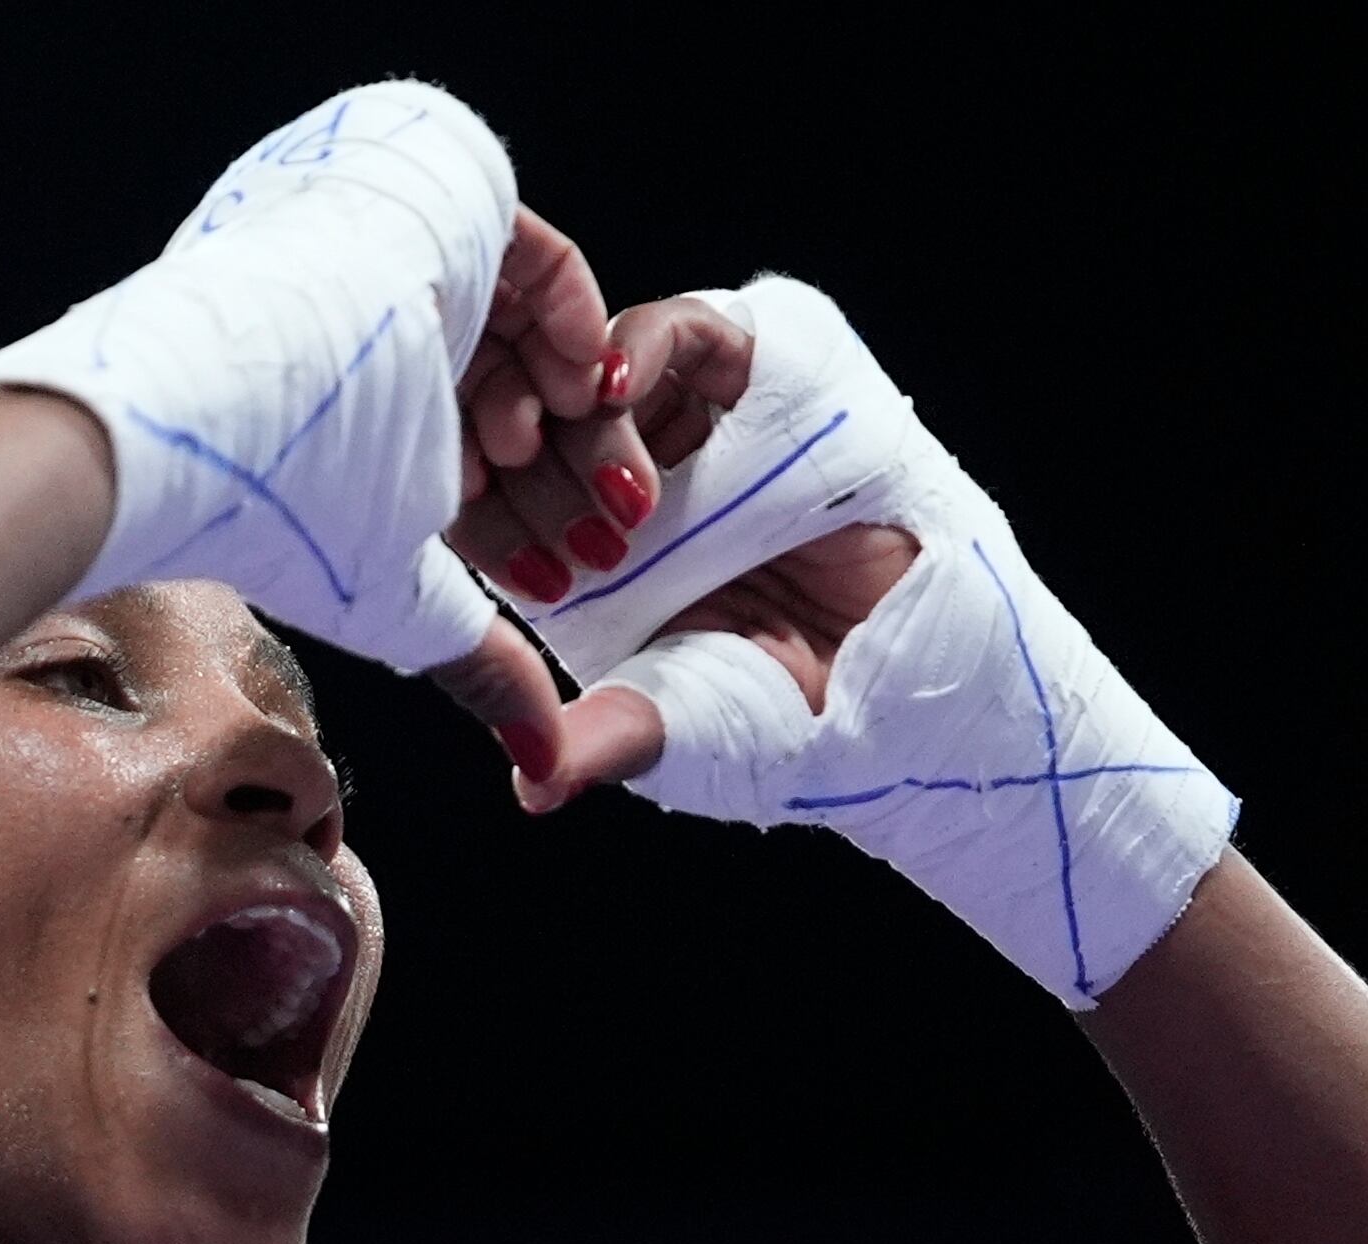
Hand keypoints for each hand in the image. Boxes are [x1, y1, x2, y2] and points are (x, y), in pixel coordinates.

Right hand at [0, 84, 617, 781]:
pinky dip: (571, 333)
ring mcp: (402, 268)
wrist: (206, 394)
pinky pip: (538, 267)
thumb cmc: (278, 498)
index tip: (574, 584)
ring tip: (598, 485)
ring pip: (530, 347)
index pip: (472, 473)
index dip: (530, 533)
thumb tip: (547, 770)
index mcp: (357, 422)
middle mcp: (377, 343)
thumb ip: (479, 663)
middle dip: (571, 488)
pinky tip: (581, 399)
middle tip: (615, 539)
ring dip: (575, 428)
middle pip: (513, 409)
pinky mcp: (432, 204)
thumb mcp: (400, 593)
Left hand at [449, 292, 919, 808]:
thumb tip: (531, 788)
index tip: (454, 507)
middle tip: (506, 454)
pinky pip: (680, 333)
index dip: (466, 499)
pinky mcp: (753, 378)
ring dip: (565, 397)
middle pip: (529, 427)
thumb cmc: (790, 713)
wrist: (913, 672)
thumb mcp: (681, 725)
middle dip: (508, 439)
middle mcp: (617, 488)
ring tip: (561, 434)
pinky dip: (640, 346)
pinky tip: (615, 388)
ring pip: (592, 370)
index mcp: (576, 563)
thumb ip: (608, 737)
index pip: (491, 507)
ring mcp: (683, 431)